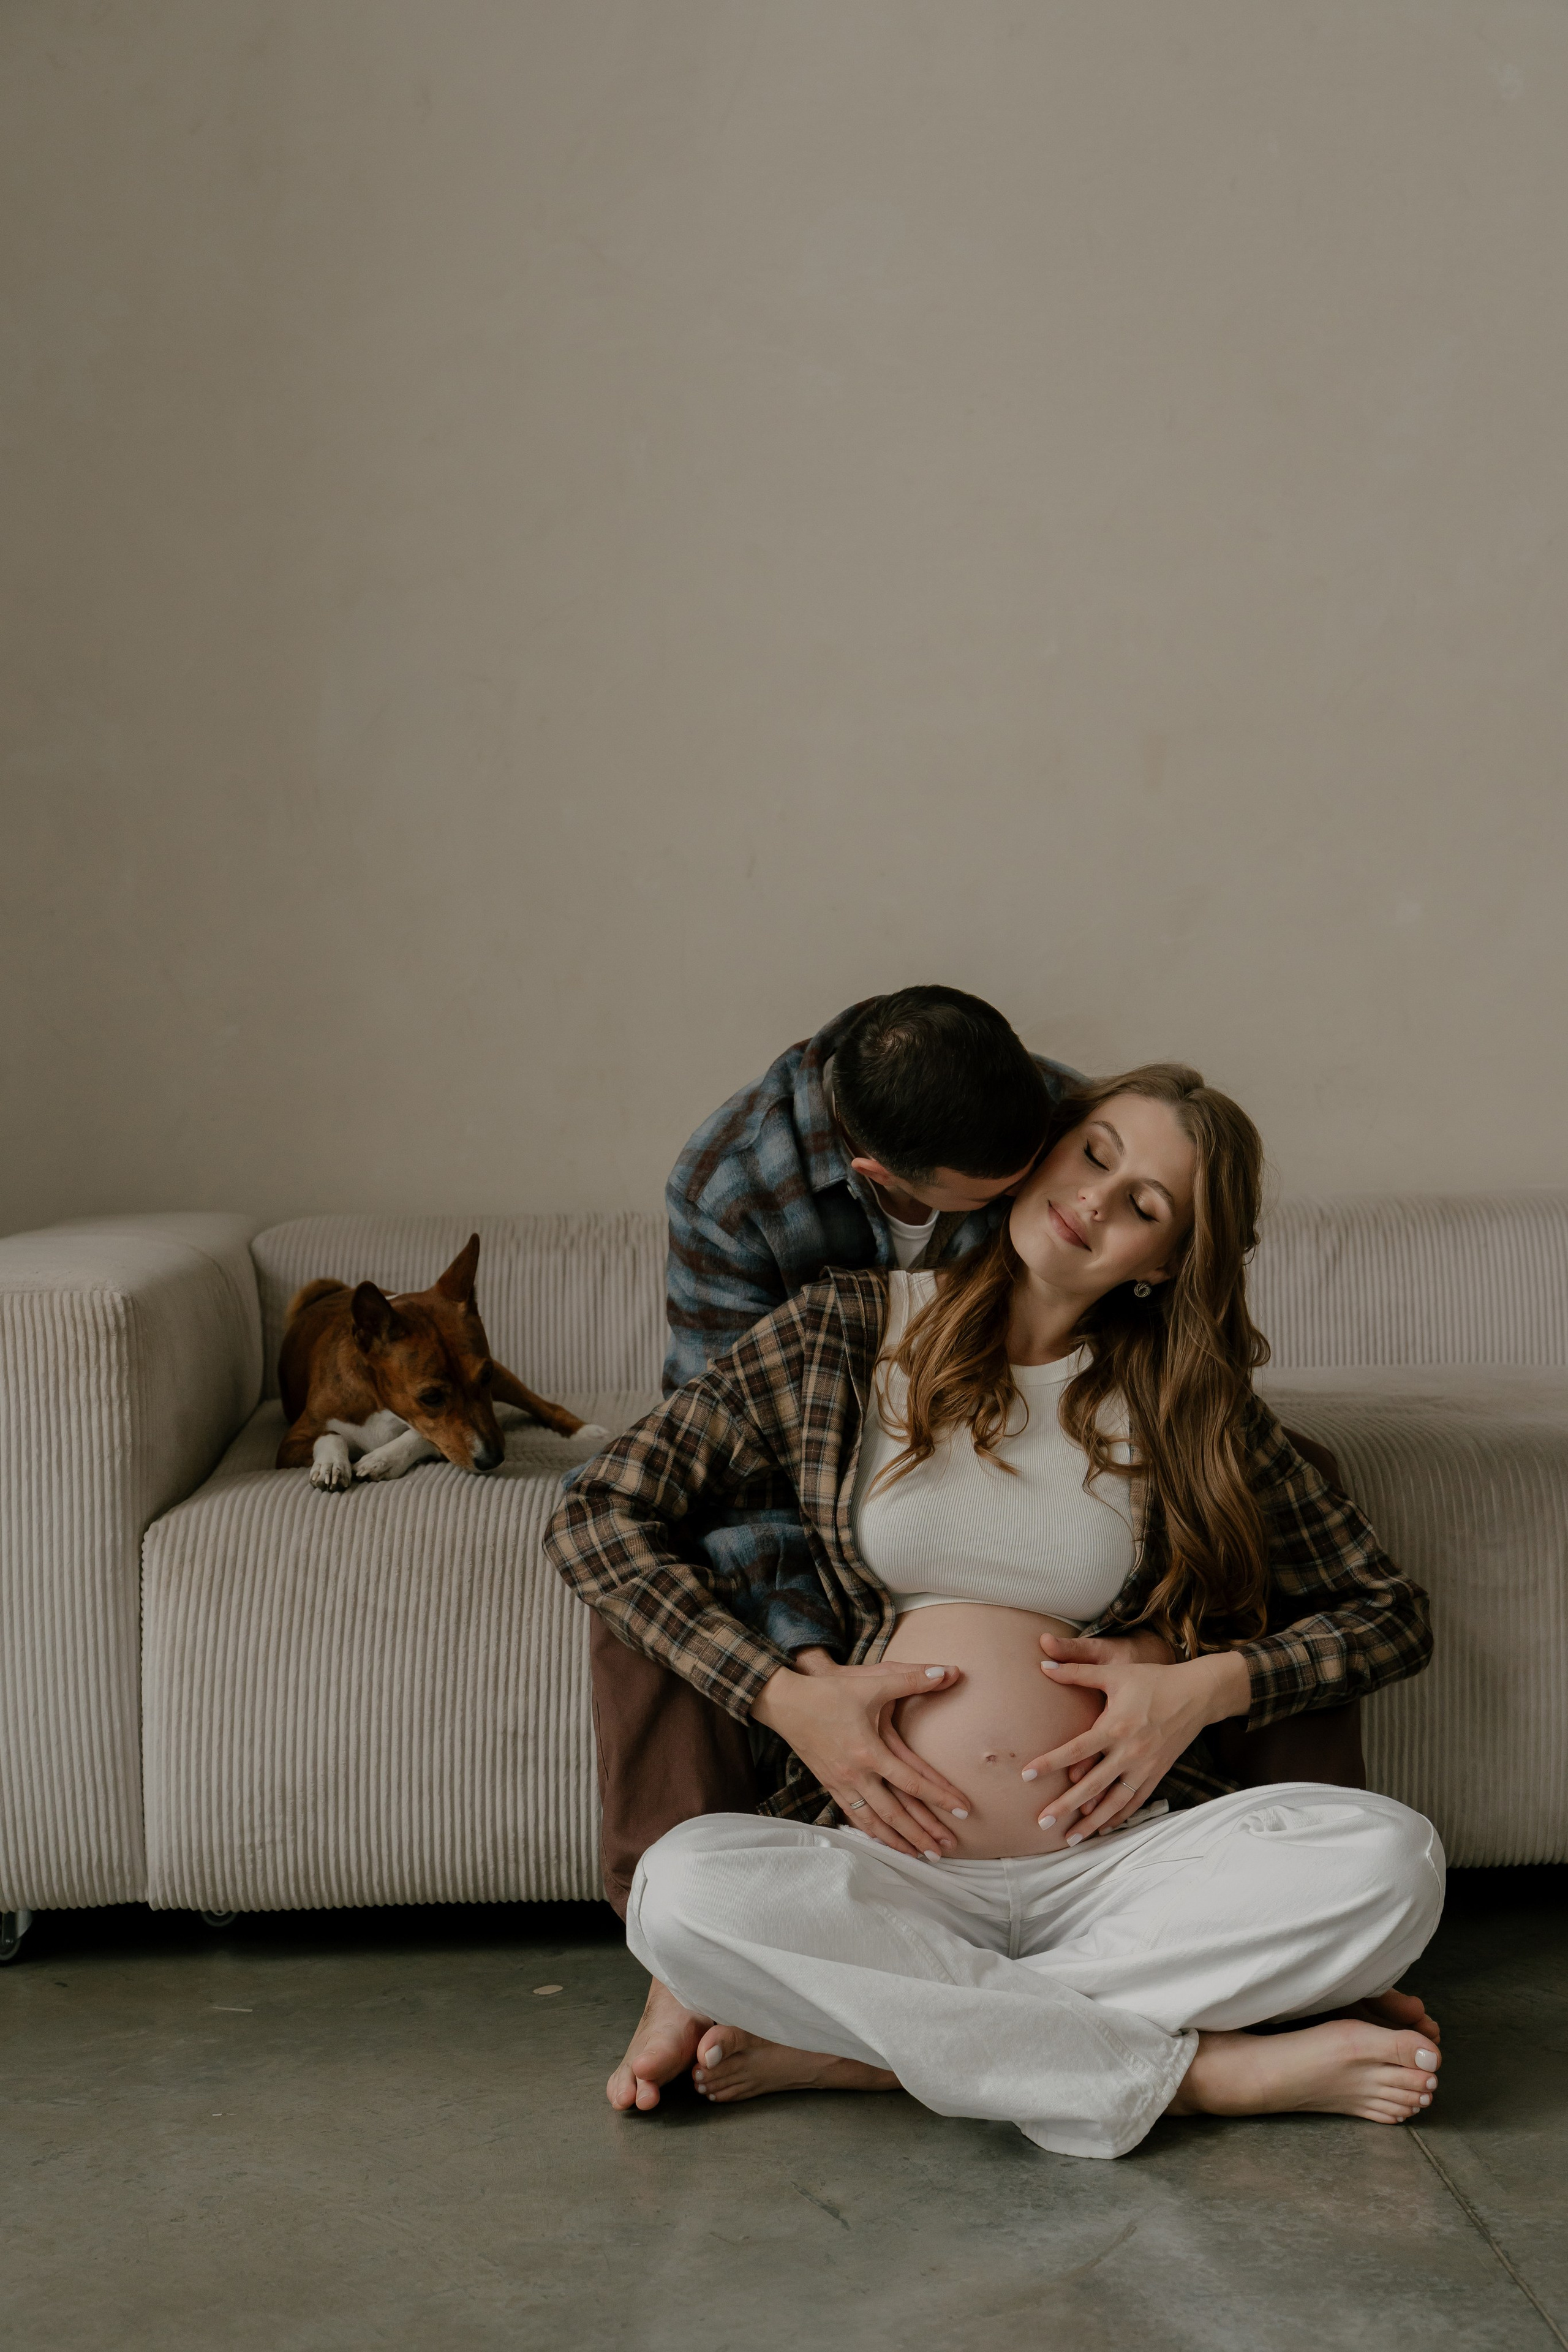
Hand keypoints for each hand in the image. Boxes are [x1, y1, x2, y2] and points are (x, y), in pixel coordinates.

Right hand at [752, 1658, 972, 1858]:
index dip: (941, 1798)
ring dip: (898, 1841)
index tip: (964, 1812)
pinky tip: (883, 1841)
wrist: (786, 1702)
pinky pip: (853, 1816)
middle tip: (947, 1850)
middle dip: (923, 1834)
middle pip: (895, 1814)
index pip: (913, 1783)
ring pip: (874, 1822)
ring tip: (920, 1856)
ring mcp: (840, 1783)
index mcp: (869, 1752)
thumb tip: (950, 1671)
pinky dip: (872, 1832)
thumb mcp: (873, 1682)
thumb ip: (913, 1679)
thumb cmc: (830, 1692)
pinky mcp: (829, 1785)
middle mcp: (856, 1775)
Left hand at [1021, 1644, 1251, 1838]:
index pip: (1076, 1750)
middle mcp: (1129, 1751)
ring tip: (1070, 1838)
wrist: (1197, 1694)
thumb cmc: (1152, 1680)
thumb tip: (1042, 1663)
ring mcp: (1145, 1766)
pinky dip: (1120, 1816)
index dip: (1050, 1762)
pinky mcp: (1157, 1773)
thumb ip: (1076, 1671)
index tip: (1026, 1775)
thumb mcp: (1114, 1672)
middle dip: (1065, 1806)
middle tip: (1042, 1823)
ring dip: (1092, 1821)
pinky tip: (1104, 1827)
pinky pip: (1136, 1801)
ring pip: (1114, 1801)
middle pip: (1092, 1785)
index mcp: (1115, 1726)